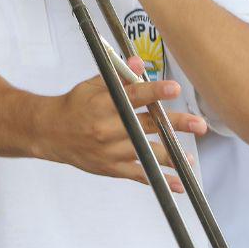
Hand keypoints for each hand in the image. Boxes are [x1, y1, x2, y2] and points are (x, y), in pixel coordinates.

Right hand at [35, 56, 207, 187]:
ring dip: (170, 155)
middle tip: (198, 124)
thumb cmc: (74, 105)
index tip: (174, 88)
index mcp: (103, 104)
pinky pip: (138, 175)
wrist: (50, 133)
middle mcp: (107, 128)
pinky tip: (177, 183)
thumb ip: (118, 76)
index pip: (132, 95)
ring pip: (146, 152)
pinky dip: (159, 180)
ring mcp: (109, 150)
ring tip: (188, 157)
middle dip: (174, 125)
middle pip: (146, 125)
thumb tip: (140, 64)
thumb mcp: (92, 85)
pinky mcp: (110, 168)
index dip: (154, 91)